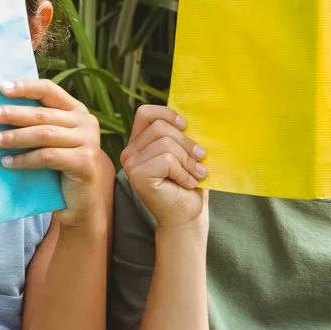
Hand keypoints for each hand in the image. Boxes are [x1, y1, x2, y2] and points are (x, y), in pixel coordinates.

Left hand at [0, 78, 111, 228]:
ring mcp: (89, 141)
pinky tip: (6, 162)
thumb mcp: (49, 142)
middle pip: (43, 114)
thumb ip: (34, 125)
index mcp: (76, 110)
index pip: (49, 90)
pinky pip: (48, 157)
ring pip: (44, 134)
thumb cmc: (58, 169)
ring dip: (14, 137)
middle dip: (13, 114)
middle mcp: (86, 122)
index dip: (25, 88)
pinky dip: (24, 159)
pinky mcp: (85, 162)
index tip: (1, 89)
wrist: (80, 203)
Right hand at [119, 104, 206, 231]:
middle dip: (186, 143)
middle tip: (200, 160)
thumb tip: (192, 114)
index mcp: (138, 143)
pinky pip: (166, 159)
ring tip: (196, 174)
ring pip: (165, 143)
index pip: (145, 113)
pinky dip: (182, 171)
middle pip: (160, 127)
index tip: (186, 126)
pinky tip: (187, 183)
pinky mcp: (138, 176)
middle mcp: (129, 152)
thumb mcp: (184, 152)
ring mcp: (131, 164)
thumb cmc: (188, 184)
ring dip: (187, 160)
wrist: (187, 216)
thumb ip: (180, 133)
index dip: (167, 114)